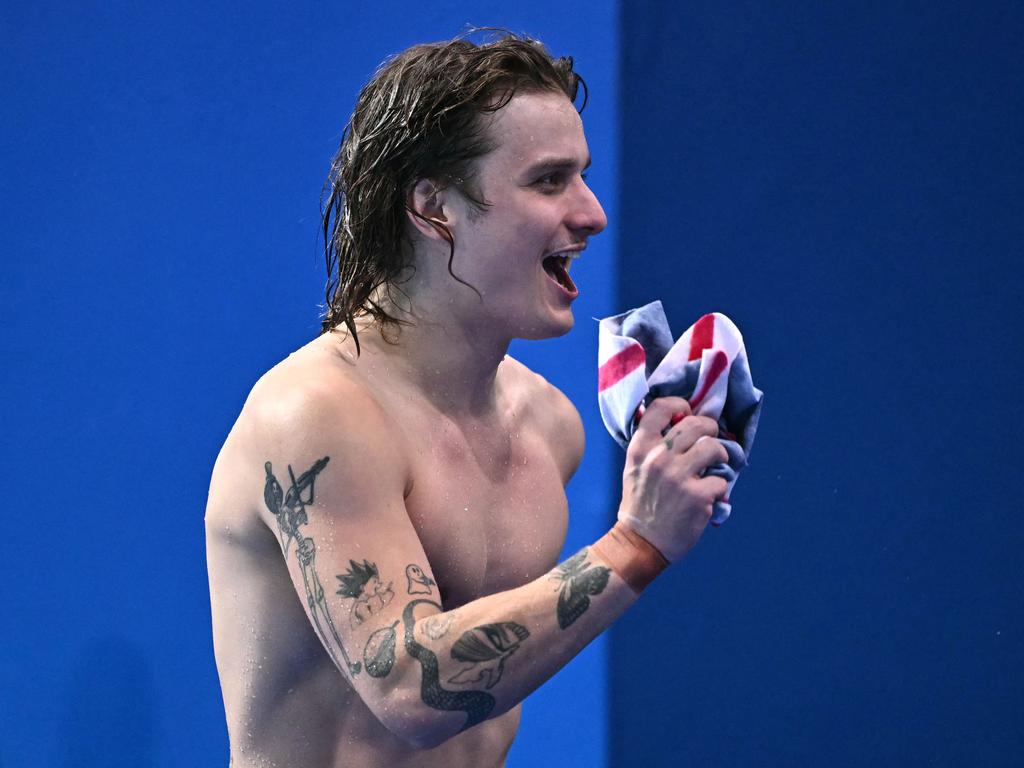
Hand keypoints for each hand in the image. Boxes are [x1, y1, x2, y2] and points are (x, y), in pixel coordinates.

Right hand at [617, 397, 728, 560]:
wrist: (641, 541)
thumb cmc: (640, 502)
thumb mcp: (635, 466)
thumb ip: (653, 445)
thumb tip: (682, 421)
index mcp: (641, 447)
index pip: (662, 408)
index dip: (680, 405)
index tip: (688, 412)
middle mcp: (659, 457)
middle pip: (696, 424)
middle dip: (710, 429)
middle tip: (712, 439)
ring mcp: (679, 477)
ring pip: (714, 447)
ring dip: (721, 455)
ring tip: (717, 464)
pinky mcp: (698, 496)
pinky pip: (721, 480)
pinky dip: (719, 488)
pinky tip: (710, 495)